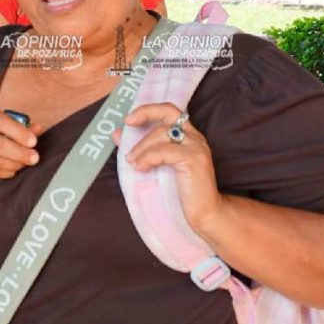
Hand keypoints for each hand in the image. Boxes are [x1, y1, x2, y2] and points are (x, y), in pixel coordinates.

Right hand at [0, 104, 42, 179]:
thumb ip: (15, 122)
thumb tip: (37, 129)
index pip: (0, 122)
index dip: (19, 133)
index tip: (33, 142)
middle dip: (20, 153)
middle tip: (34, 158)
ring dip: (15, 164)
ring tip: (26, 162)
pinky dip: (6, 172)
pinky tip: (14, 168)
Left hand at [118, 103, 224, 233]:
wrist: (206, 214)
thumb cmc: (181, 192)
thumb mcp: (157, 166)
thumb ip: (140, 148)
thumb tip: (117, 134)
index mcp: (188, 136)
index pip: (170, 110)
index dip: (148, 109)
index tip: (129, 119)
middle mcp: (195, 137)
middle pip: (168, 113)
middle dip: (145, 114)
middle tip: (127, 124)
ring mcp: (196, 147)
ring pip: (162, 132)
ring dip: (141, 146)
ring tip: (132, 161)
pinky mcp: (193, 160)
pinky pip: (164, 151)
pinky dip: (147, 157)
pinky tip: (139, 168)